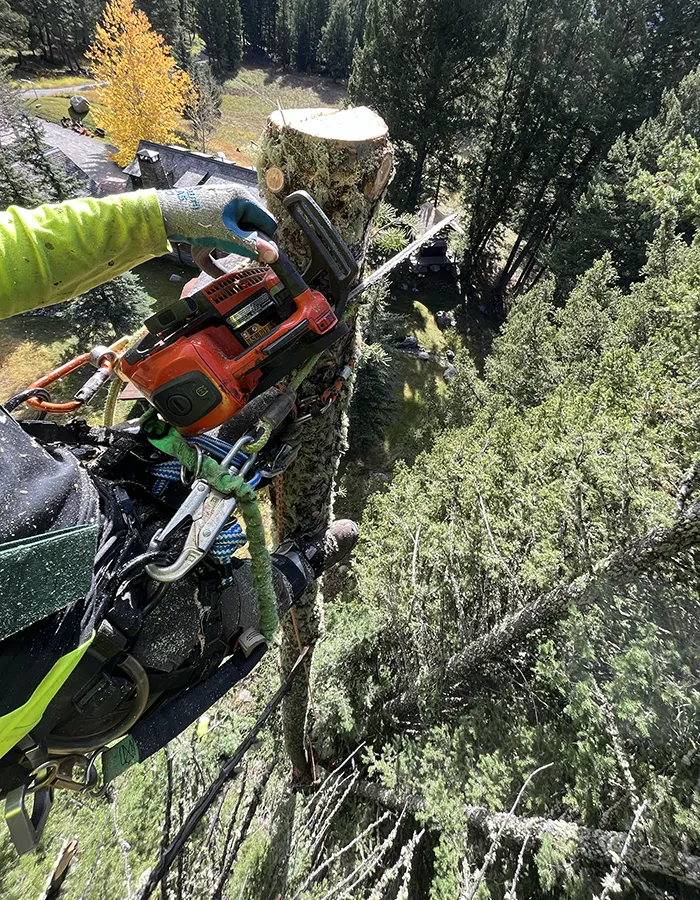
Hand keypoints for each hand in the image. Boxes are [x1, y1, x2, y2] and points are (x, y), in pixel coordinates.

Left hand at [156, 186, 278, 262]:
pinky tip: (215, 271)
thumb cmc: (194, 220)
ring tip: (223, 253)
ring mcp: (218, 207)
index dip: (265, 240)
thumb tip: (275, 255)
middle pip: (251, 228)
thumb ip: (253, 246)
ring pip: (235, 234)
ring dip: (231, 248)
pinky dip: (216, 253)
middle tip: (242, 255)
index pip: (267, 222)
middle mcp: (232, 199)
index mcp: (243, 198)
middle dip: (246, 244)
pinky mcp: (206, 217)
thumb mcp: (228, 237)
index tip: (259, 255)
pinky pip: (218, 238)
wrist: (162, 214)